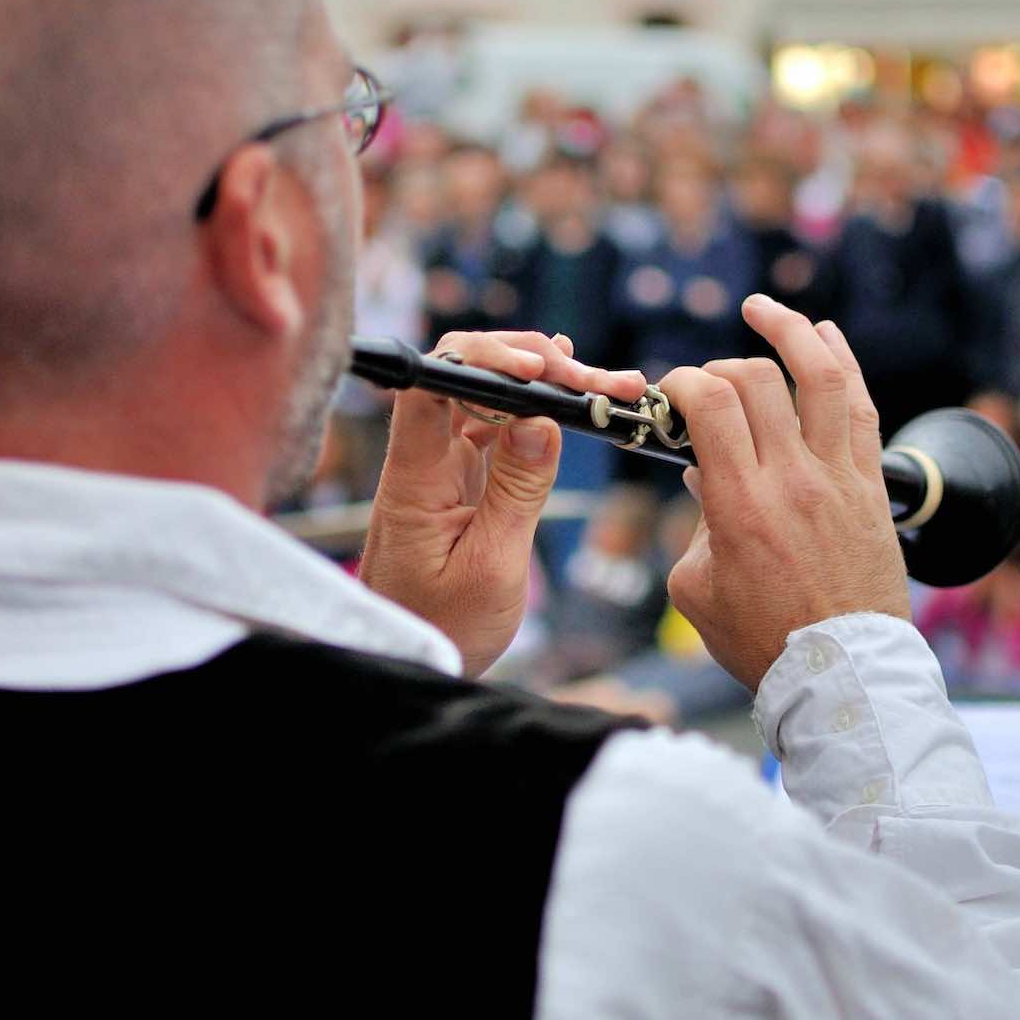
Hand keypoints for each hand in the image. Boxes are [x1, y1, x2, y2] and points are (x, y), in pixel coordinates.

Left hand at [359, 331, 643, 676]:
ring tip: (605, 385)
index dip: (483, 359)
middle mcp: (423, 463)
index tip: (539, 367)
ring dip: (543, 386)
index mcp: (414, 480)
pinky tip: (569, 398)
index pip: (430, 387)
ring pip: (488, 400)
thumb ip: (517, 491)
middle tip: (593, 378)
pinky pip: (495, 428)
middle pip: (466, 378)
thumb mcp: (493, 567)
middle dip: (531, 363)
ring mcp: (441, 469)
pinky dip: (534, 413)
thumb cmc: (445, 628)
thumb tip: (543, 420)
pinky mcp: (459, 481)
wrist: (415, 660)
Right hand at [660, 295, 911, 690]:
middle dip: (718, 367)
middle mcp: (793, 480)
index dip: (682, 380)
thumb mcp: (697, 589)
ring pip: (821, 377)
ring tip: (764, 310)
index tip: (669, 393)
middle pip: (755, 382)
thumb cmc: (762, 641)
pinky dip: (842, 363)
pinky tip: (824, 337)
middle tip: (704, 386)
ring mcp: (839, 479)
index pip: (709, 403)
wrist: (841, 676)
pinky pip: (862, 409)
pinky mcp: (871, 488)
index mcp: (741, 504)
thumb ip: (693, 526)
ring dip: (790, 331)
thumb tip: (705, 478)